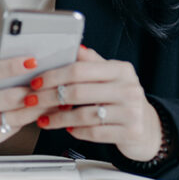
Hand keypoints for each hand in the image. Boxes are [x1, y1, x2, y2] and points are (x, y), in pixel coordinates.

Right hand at [0, 51, 50, 153]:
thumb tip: (24, 51)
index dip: (12, 66)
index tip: (33, 61)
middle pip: (8, 98)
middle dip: (34, 89)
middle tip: (51, 81)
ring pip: (16, 115)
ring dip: (40, 105)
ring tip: (54, 94)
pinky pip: (15, 128)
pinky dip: (33, 118)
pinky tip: (44, 110)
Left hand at [29, 47, 162, 161]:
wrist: (146, 126)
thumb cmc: (123, 98)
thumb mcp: (112, 76)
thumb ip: (92, 62)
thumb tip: (75, 46)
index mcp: (122, 70)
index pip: (81, 69)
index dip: (55, 75)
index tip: (37, 81)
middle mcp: (128, 89)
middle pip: (79, 92)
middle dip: (49, 97)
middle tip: (32, 101)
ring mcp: (130, 112)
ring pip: (84, 115)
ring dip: (58, 118)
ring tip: (45, 118)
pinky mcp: (129, 132)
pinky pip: (94, 133)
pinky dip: (76, 131)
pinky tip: (68, 128)